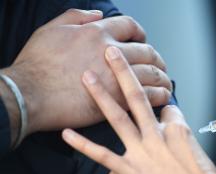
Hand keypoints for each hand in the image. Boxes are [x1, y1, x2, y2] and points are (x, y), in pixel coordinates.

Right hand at [1, 9, 170, 138]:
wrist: (30, 95)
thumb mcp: (51, 30)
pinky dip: (160, 95)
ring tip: (166, 83)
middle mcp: (111, 52)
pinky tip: (163, 97)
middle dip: (157, 58)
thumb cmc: (36, 65)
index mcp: (96, 33)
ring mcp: (116, 77)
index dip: (140, 33)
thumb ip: (76, 17)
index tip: (142, 41)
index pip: (129, 26)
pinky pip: (150, 95)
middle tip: (159, 65)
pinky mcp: (118, 99)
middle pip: (147, 52)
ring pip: (152, 73)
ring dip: (163, 78)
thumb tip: (98, 14)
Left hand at [62, 46, 215, 173]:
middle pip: (139, 96)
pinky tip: (67, 134)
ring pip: (119, 117)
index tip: (159, 108)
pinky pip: (103, 155)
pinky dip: (83, 144)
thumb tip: (174, 129)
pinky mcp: (133, 172)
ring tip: (86, 76)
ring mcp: (144, 152)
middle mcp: (159, 135)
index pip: (166, 108)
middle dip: (123, 70)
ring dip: (101, 95)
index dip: (161, 105)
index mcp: (179, 129)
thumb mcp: (201, 153)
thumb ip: (184, 138)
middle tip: (111, 52)